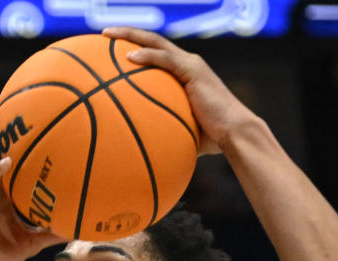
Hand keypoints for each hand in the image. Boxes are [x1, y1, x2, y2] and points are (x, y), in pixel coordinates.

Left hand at [103, 28, 255, 154]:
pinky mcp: (193, 71)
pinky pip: (165, 59)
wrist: (234, 133)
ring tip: (107, 36)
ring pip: (156, 42)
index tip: (112, 49)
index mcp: (184, 73)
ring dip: (130, 36)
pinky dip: (147, 56)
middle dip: (127, 34)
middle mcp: (187, 63)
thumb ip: (166, 131)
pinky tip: (128, 58)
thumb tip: (147, 149)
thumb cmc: (211, 138)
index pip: (157, 54)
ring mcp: (191, 64)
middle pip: (152, 41)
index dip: (136, 47)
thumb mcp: (183, 131)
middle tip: (104, 34)